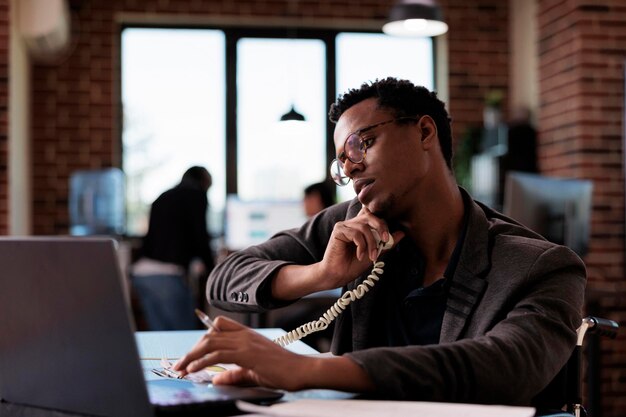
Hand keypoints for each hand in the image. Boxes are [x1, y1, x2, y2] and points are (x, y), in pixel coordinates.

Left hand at [173, 316, 310, 390]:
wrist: (299, 370)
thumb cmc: (281, 370)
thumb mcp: (252, 372)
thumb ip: (234, 374)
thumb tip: (216, 379)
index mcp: (247, 335)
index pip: (219, 325)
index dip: (204, 336)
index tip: (193, 352)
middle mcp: (244, 335)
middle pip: (210, 334)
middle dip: (192, 350)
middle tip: (181, 364)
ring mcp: (246, 342)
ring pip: (210, 343)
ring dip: (192, 356)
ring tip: (181, 367)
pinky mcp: (247, 354)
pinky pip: (218, 355)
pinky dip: (202, 361)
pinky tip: (194, 369)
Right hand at [318, 207, 403, 288]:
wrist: (337, 276)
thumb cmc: (353, 265)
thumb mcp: (375, 254)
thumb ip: (386, 244)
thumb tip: (402, 233)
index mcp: (360, 226)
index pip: (373, 214)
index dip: (382, 221)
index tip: (388, 236)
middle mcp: (352, 223)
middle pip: (370, 215)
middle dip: (381, 226)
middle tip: (386, 240)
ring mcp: (344, 225)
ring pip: (364, 226)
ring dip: (372, 243)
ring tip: (372, 256)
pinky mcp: (338, 230)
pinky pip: (356, 233)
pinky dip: (361, 246)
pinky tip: (360, 256)